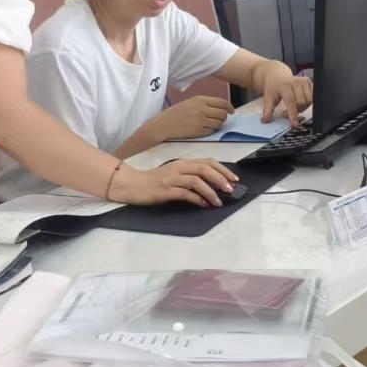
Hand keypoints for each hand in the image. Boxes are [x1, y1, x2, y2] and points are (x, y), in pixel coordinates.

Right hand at [112, 159, 238, 208]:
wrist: (132, 185)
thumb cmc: (154, 181)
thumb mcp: (174, 174)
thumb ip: (190, 176)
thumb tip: (212, 185)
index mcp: (182, 163)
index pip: (207, 162)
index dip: (223, 170)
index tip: (234, 179)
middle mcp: (179, 168)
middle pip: (205, 169)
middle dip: (220, 179)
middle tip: (230, 190)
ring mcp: (172, 179)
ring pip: (197, 181)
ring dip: (211, 192)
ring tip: (218, 202)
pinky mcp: (165, 191)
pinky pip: (185, 194)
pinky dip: (197, 199)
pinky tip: (203, 204)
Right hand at [152, 94, 233, 141]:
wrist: (164, 124)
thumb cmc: (176, 113)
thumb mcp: (190, 102)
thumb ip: (205, 104)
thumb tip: (221, 108)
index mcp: (200, 99)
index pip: (222, 102)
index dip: (229, 107)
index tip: (231, 111)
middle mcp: (202, 109)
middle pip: (223, 114)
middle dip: (224, 117)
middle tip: (220, 119)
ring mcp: (201, 121)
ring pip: (219, 123)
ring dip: (218, 125)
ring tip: (211, 124)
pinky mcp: (199, 131)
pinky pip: (212, 131)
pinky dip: (211, 131)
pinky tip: (204, 129)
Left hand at [259, 65, 311, 123]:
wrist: (277, 75)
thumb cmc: (273, 87)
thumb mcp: (268, 97)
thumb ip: (268, 110)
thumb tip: (266, 120)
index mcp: (284, 85)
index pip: (291, 101)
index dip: (293, 114)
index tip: (294, 123)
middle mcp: (295, 81)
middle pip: (302, 102)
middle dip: (297, 110)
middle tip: (288, 112)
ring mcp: (303, 80)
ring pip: (309, 100)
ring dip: (303, 107)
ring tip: (294, 106)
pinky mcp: (309, 81)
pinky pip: (313, 96)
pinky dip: (308, 102)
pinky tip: (301, 102)